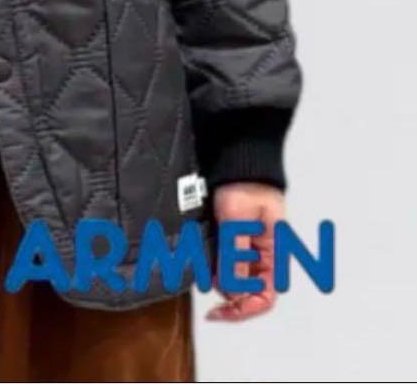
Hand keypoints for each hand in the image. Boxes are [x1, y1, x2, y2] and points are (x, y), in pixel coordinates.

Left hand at [208, 182, 284, 321]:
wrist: (236, 162)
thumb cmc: (246, 186)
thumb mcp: (238, 222)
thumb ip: (235, 255)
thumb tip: (230, 290)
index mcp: (274, 256)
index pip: (265, 297)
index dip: (243, 309)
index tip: (219, 310)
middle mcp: (262, 258)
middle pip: (247, 292)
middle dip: (227, 297)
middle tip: (205, 292)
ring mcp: (246, 249)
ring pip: (233, 279)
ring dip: (217, 281)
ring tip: (200, 273)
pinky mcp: (232, 240)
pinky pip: (224, 262)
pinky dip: (212, 267)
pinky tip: (199, 261)